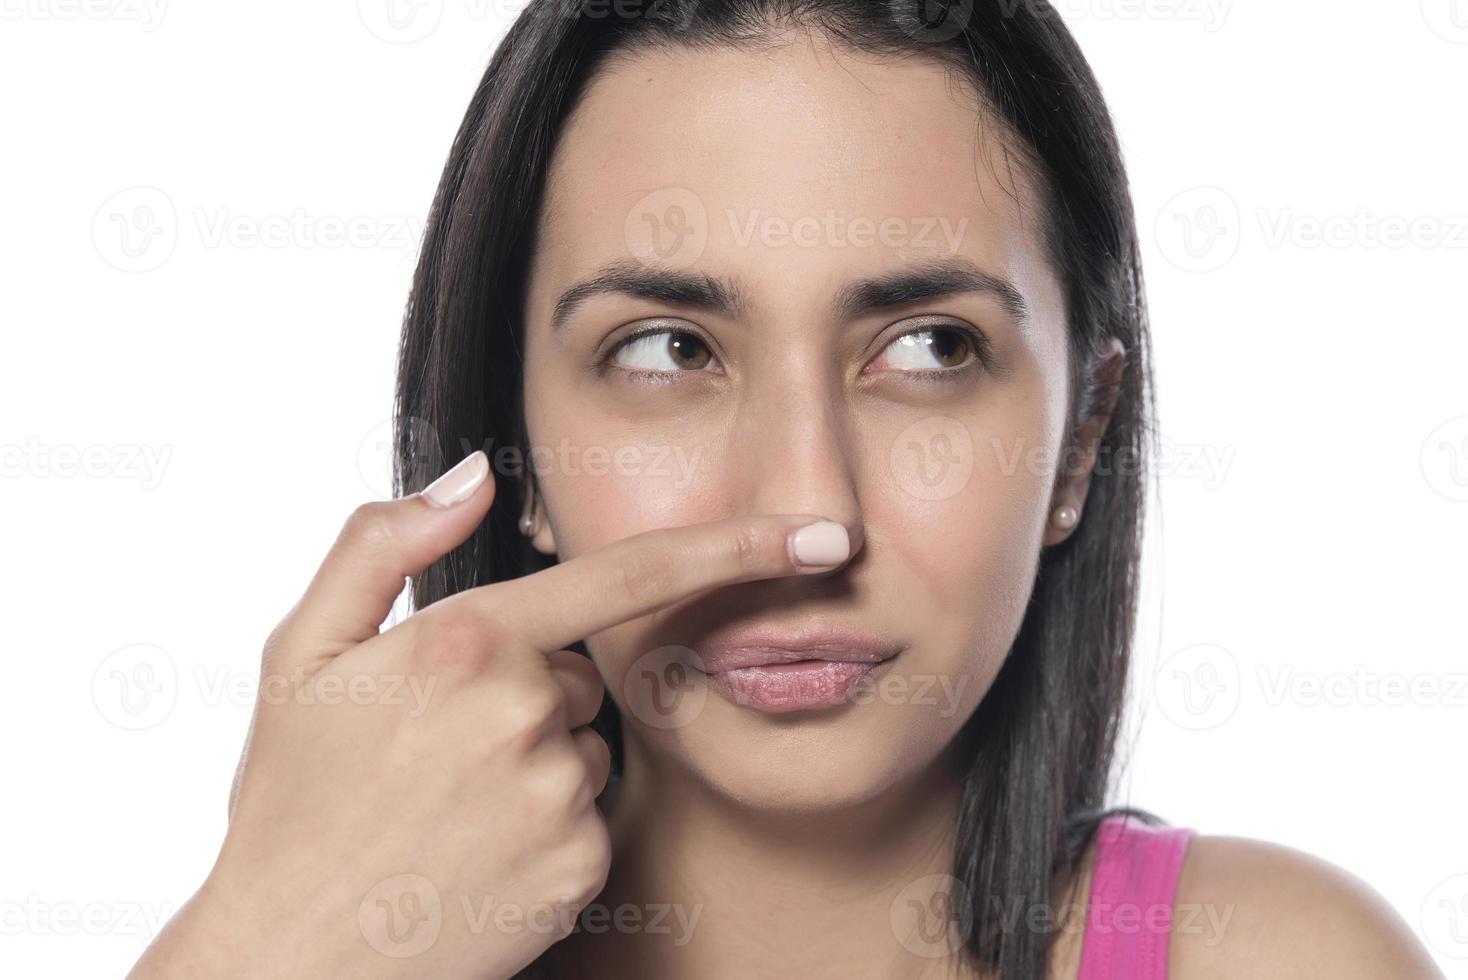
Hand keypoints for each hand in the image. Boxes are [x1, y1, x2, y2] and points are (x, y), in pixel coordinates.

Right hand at [127, 449, 850, 979]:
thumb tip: (473, 474)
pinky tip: (478, 849)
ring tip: (450, 806)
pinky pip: (592, 816)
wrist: (292, 953)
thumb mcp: (303, 653)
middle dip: (533, 693)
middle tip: (440, 748)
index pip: (630, 575)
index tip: (823, 534)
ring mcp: (561, 797)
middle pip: (584, 673)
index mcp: (470, 641)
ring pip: (588, 747)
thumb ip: (385, 544)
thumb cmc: (294, 801)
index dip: (739, 547)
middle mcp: (528, 713)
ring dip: (537, 762)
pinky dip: (549, 825)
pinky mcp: (581, 866)